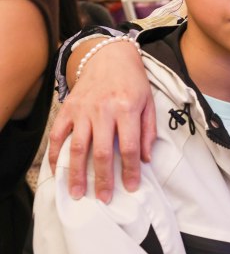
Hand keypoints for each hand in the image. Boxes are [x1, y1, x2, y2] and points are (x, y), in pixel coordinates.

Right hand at [49, 39, 154, 202]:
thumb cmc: (133, 81)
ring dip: (77, 173)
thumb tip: (145, 159)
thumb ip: (149, 131)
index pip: (130, 146)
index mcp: (127, 108)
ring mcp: (83, 110)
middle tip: (103, 198)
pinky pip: (57, 135)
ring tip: (77, 192)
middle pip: (102, 151)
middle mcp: (103, 110)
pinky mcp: (68, 108)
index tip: (132, 187)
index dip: (131, 169)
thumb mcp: (149, 102)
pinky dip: (55, 154)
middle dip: (103, 178)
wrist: (109, 56)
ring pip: (78, 147)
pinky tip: (58, 170)